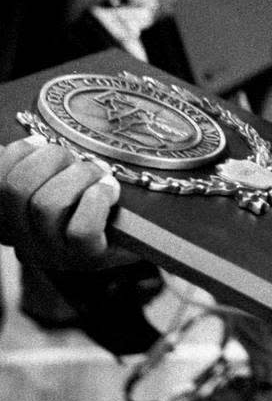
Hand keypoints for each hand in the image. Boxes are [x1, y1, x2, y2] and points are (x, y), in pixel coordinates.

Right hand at [0, 137, 121, 265]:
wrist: (130, 240)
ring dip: (80, 175)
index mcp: (10, 217)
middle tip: (77, 158)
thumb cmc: (89, 204)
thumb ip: (36, 167)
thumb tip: (24, 142)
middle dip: (51, 158)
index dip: (17, 154)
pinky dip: (97, 199)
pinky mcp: (85, 258)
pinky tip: (108, 190)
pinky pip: (82, 228)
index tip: (41, 142)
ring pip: (49, 204)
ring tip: (100, 173)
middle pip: (18, 188)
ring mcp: (53, 253)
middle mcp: (24, 238)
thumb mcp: (56, 181)